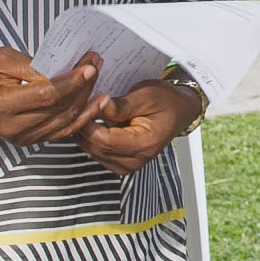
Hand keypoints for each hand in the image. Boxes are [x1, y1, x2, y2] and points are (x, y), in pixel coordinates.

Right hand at [0, 49, 103, 143]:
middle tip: (96, 64)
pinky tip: (92, 104)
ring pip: (64, 124)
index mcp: (0, 104)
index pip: (46, 95)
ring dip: (85, 103)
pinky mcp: (26, 140)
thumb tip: (66, 68)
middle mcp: (11, 127)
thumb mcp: (1, 58)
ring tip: (100, 81)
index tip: (89, 65)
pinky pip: (59, 131)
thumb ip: (34, 65)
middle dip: (83, 87)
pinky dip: (78, 118)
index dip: (71, 82)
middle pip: (59, 110)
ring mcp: (20, 137)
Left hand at [81, 77, 206, 176]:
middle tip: (81, 105)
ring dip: (86, 132)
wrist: (178, 110)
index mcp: (145, 144)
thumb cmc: (165, 101)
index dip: (89, 123)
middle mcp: (136, 160)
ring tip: (87, 111)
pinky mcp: (120, 164)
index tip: (84, 104)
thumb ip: (121, 105)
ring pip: (92, 151)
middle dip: (84, 127)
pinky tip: (93, 122)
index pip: (105, 141)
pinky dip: (91, 137)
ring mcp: (127, 165)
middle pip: (96, 148)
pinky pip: (96, 152)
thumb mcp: (146, 95)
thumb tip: (98, 105)